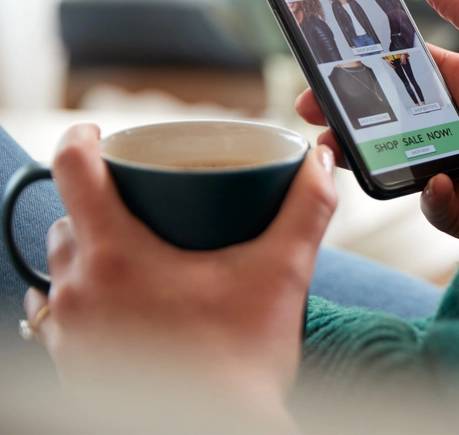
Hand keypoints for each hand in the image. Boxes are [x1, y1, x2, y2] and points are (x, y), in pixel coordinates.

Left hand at [23, 125, 337, 427]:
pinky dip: (80, 300)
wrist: (221, 429)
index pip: (73, 171)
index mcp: (116, 257)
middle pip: (68, 222)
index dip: (83, 138)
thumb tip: (321, 163)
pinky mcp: (72, 367)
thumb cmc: (242, 363)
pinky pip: (58, 318)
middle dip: (97, 205)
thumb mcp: (281, 275)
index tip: (99, 132)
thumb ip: (305, 211)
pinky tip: (109, 304)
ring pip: (60, 272)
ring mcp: (70, 334)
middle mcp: (78, 292)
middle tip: (138, 201)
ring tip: (129, 252)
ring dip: (88, 254)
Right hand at [297, 0, 458, 244]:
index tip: (322, 62)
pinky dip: (429, 197)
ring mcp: (450, 171)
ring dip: (364, 157)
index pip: (396, 74)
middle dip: (343, 113)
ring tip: (339, 147)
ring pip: (391, 164)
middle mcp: (448, 130)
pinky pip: (429, 205)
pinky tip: (441, 183)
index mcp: (458, 90)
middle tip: (312, 107)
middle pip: (382, 121)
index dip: (358, 68)